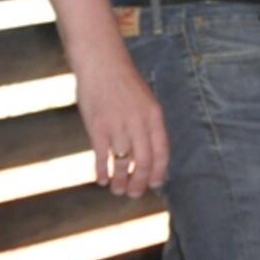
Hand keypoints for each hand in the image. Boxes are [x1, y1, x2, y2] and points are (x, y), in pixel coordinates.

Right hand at [76, 53, 168, 197]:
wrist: (103, 65)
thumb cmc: (124, 84)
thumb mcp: (145, 101)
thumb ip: (147, 124)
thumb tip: (149, 152)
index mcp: (154, 115)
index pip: (162, 150)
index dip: (159, 171)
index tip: (155, 184)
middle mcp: (139, 122)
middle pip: (144, 161)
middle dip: (140, 182)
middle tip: (134, 194)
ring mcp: (118, 126)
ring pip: (123, 163)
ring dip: (121, 181)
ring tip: (118, 191)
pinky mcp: (97, 128)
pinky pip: (102, 157)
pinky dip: (103, 172)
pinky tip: (102, 180)